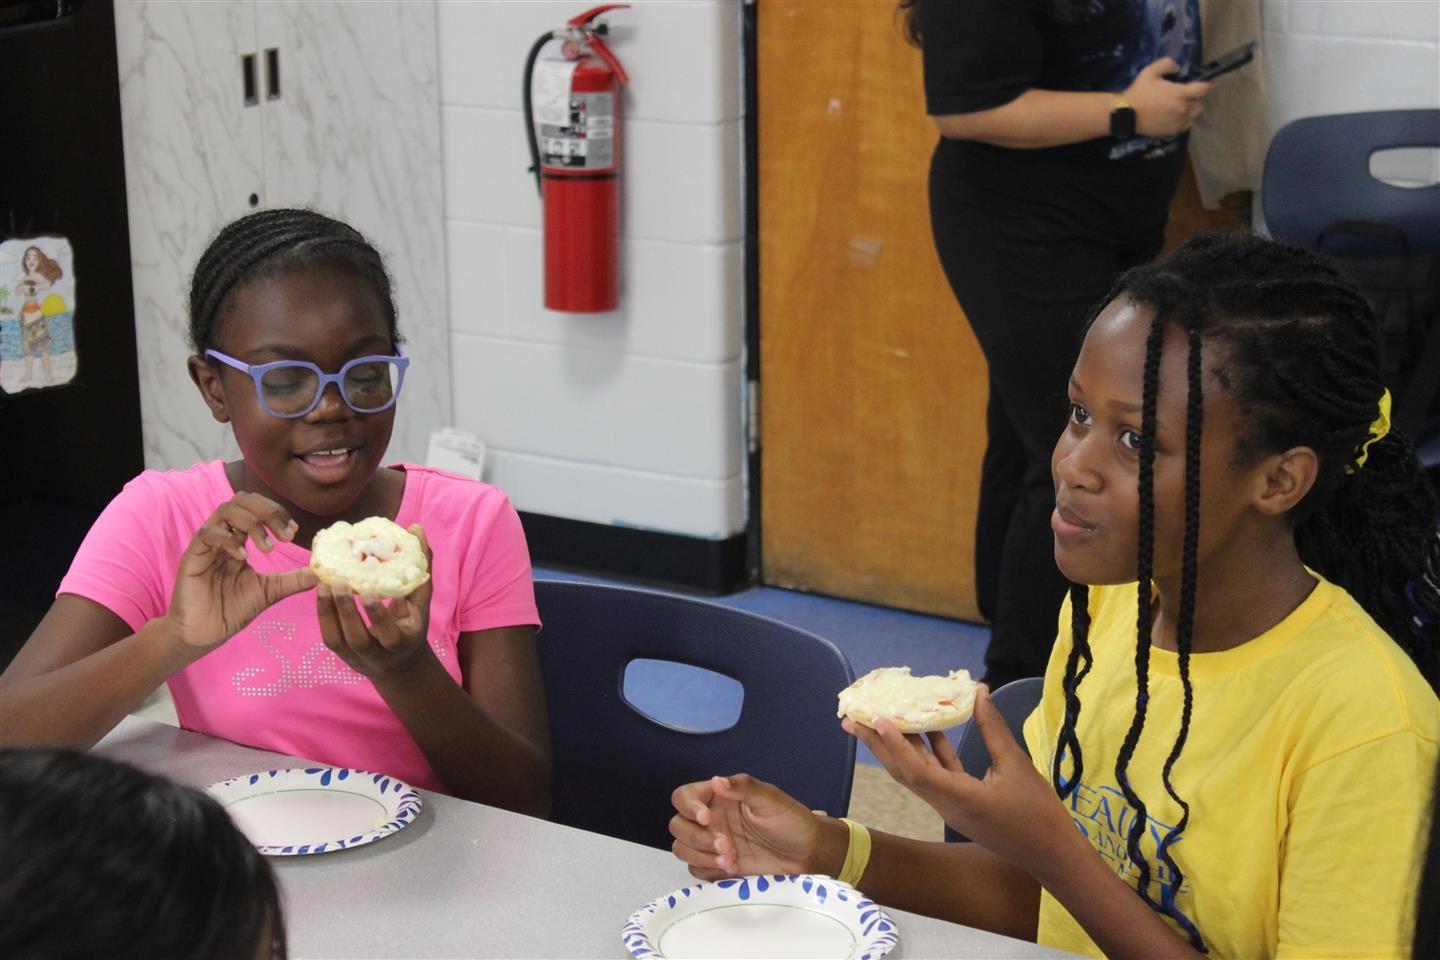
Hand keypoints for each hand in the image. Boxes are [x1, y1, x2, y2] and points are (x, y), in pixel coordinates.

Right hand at [164, 493, 317, 650]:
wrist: (204, 634)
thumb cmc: (232, 609)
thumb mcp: (270, 591)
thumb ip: (293, 579)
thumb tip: (321, 572)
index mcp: (240, 538)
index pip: (258, 508)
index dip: (278, 514)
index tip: (294, 532)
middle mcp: (224, 535)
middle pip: (242, 499)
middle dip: (269, 511)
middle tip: (286, 535)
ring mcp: (207, 544)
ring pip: (226, 510)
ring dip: (252, 523)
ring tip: (267, 548)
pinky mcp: (193, 556)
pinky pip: (208, 533)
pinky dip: (229, 540)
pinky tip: (243, 558)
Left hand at [316, 524, 433, 679]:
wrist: (400, 663)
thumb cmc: (412, 622)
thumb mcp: (421, 600)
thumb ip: (421, 566)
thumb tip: (416, 528)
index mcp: (403, 642)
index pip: (389, 635)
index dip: (376, 615)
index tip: (369, 591)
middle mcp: (379, 656)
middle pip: (358, 640)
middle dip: (346, 612)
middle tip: (338, 583)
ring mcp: (357, 658)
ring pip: (338, 640)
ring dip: (328, 612)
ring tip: (323, 584)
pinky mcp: (342, 655)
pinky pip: (329, 637)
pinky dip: (323, 615)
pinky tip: (320, 592)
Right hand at [669, 774, 830, 880]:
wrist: (806, 854)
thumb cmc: (791, 820)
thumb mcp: (770, 799)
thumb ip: (743, 788)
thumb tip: (716, 781)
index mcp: (718, 797)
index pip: (684, 796)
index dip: (688, 807)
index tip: (706, 818)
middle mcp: (710, 819)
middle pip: (678, 825)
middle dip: (697, 837)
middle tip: (726, 845)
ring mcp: (711, 844)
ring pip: (682, 849)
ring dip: (701, 856)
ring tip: (730, 861)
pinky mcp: (716, 867)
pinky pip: (696, 870)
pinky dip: (708, 870)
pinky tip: (732, 869)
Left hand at [845, 686, 1081, 883]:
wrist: (1051, 854)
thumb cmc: (1037, 813)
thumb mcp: (1016, 766)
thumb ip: (993, 729)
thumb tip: (978, 691)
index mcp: (956, 798)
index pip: (915, 770)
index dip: (893, 743)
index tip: (875, 718)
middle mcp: (944, 803)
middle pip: (903, 770)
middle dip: (877, 743)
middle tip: (852, 717)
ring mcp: (950, 805)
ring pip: (916, 772)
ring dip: (897, 746)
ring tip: (875, 719)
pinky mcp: (960, 803)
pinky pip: (936, 775)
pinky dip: (929, 752)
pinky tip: (927, 728)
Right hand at [1123, 57, 1211, 136]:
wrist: (1126, 114)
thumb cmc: (1138, 92)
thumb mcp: (1150, 72)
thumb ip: (1167, 64)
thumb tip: (1177, 67)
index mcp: (1180, 94)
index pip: (1204, 89)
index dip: (1206, 84)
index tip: (1204, 83)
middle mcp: (1183, 109)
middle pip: (1201, 102)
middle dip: (1197, 97)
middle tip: (1189, 94)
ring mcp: (1179, 121)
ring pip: (1195, 114)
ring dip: (1193, 109)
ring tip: (1184, 105)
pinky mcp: (1173, 130)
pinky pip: (1187, 125)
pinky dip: (1187, 119)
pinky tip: (1179, 115)